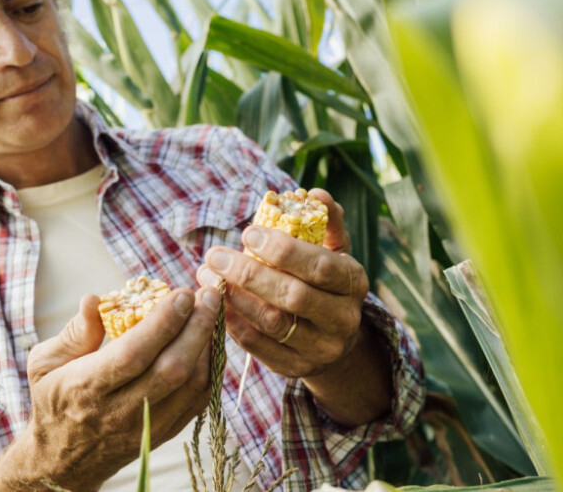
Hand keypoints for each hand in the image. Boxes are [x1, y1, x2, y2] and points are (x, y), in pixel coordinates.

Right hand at [0, 287, 220, 491]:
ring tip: (211, 312)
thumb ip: (73, 333)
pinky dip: (210, 369)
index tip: (182, 293)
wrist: (63, 460)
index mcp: (86, 388)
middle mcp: (119, 412)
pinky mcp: (164, 433)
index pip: (133, 354)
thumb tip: (93, 300)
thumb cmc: (54, 399)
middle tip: (209, 296)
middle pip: (171, 370)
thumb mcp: (45, 364)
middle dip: (197, 328)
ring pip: (191, 386)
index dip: (163, 323)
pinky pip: (198, 400)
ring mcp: (146, 427)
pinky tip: (209, 341)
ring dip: (208, 346)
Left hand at [197, 189, 390, 425]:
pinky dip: (234, 324)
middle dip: (249, 273)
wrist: (335, 338)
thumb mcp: (332, 250)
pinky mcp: (297, 368)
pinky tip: (216, 304)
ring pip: (273, 324)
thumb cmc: (325, 282)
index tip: (247, 233)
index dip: (282, 250)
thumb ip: (324, 219)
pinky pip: (259, 348)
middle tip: (215, 256)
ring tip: (208, 276)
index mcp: (353, 282)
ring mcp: (321, 348)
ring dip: (235, 298)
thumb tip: (313, 194)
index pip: (320, 266)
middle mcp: (343, 319)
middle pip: (293, 296)